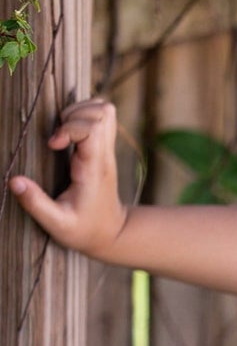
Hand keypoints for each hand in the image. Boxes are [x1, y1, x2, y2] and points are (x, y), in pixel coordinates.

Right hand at [8, 98, 128, 257]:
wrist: (113, 235)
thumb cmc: (85, 230)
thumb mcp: (58, 224)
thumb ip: (36, 203)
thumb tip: (14, 181)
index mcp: (94, 168)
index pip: (92, 128)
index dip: (69, 128)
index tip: (53, 145)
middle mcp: (104, 154)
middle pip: (100, 112)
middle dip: (73, 114)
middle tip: (57, 136)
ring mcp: (107, 150)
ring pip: (103, 110)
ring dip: (78, 112)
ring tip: (62, 132)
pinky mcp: (104, 148)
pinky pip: (101, 117)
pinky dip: (83, 115)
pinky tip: (69, 132)